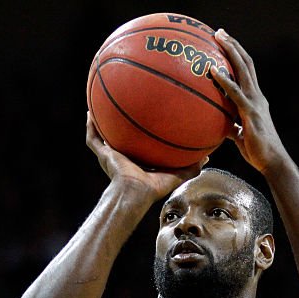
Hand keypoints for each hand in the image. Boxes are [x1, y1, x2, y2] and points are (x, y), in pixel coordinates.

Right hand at [85, 113, 205, 201]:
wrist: (135, 193)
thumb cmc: (154, 188)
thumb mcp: (177, 174)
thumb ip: (192, 166)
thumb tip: (208, 157)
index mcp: (138, 161)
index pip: (139, 145)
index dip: (141, 133)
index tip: (145, 119)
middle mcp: (122, 157)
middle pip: (119, 137)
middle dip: (119, 124)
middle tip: (122, 106)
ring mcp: (110, 155)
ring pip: (102, 135)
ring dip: (100, 122)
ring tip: (98, 104)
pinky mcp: (103, 154)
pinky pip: (93, 138)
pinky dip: (90, 126)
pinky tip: (90, 112)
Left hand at [212, 29, 289, 175]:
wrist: (272, 162)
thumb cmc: (257, 151)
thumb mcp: (240, 135)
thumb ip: (231, 126)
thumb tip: (219, 126)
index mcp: (255, 99)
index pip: (246, 72)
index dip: (237, 56)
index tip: (225, 43)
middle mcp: (257, 96)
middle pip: (246, 63)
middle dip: (233, 46)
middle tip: (219, 32)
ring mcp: (255, 102)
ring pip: (243, 70)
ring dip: (230, 52)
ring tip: (218, 39)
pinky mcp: (250, 113)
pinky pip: (235, 93)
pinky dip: (224, 80)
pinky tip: (213, 71)